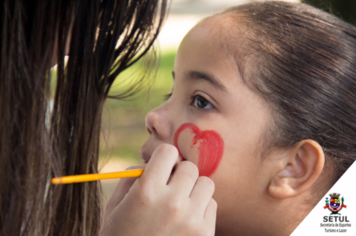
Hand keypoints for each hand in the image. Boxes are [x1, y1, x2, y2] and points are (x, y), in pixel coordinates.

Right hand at [100, 144, 216, 235]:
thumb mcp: (114, 207)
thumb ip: (130, 179)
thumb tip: (149, 163)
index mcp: (146, 191)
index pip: (168, 152)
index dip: (164, 158)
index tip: (161, 169)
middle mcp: (171, 202)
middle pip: (190, 167)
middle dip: (179, 174)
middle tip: (170, 188)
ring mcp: (191, 219)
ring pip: (206, 184)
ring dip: (194, 189)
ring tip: (180, 203)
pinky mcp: (205, 234)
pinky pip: (212, 205)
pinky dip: (201, 208)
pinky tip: (186, 221)